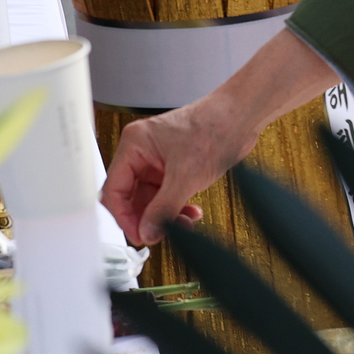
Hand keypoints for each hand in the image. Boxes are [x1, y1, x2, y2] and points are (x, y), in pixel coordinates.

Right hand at [100, 105, 228, 244]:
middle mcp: (142, 152)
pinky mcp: (173, 168)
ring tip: (183, 223)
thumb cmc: (212, 127)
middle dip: (147, 217)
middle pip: (130, 197)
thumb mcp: (185, 176)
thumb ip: (163, 208)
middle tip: (159, 234)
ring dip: (164, 216)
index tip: (139, 234)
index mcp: (134, 144)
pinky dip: (176, 208)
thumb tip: (147, 232)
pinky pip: (165, 196)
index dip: (124, 216)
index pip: (114, 188)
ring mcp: (158, 160)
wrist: (239, 118)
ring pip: (150, 200)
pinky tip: (190, 213)